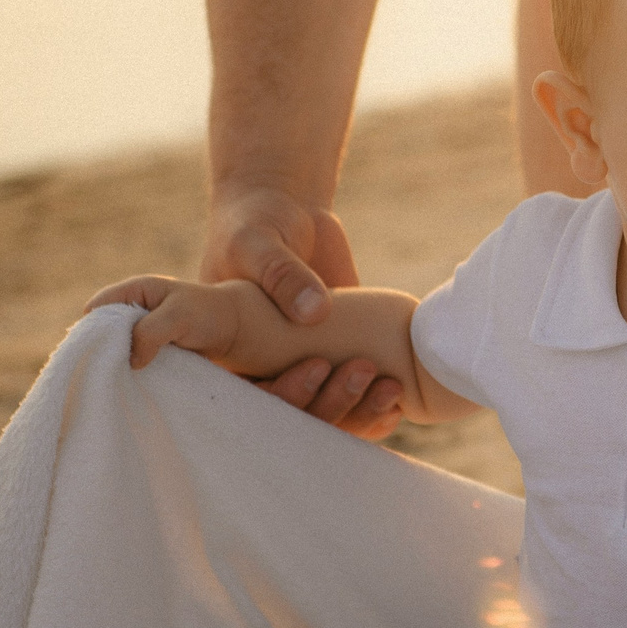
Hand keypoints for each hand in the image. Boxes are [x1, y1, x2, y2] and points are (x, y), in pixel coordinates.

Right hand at [86, 275, 249, 368]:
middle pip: (100, 329)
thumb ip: (150, 332)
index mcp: (135, 290)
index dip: (92, 328)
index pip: (98, 307)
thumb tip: (130, 361)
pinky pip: (129, 358)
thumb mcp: (178, 316)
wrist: (233, 329)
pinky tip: (130, 382)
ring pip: (114, 347)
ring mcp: (138, 329)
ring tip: (117, 380)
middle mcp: (131, 308)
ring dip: (115, 362)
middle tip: (106, 372)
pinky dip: (129, 369)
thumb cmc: (206, 314)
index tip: (98, 353)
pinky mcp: (147, 348)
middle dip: (102, 348)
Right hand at [201, 182, 402, 437]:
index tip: (316, 367)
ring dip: (358, 410)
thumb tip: (314, 313)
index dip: (284, 397)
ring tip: (390, 387)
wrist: (288, 210)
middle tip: (362, 371)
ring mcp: (300, 369)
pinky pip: (352, 399)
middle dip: (330, 406)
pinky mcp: (333, 360)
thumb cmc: (257, 224)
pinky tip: (399, 398)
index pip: (250, 401)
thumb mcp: (258, 242)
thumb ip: (281, 274)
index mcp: (227, 355)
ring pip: (326, 415)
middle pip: (293, 417)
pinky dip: (373, 407)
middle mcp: (262, 371)